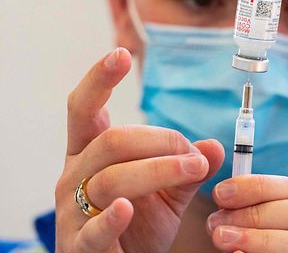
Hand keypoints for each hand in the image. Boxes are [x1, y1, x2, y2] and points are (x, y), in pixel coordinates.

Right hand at [55, 47, 224, 252]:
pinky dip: (109, 217)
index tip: (120, 54)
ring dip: (156, 170)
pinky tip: (125, 208)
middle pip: (111, 141)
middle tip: (194, 153)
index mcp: (89, 154)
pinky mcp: (80, 246)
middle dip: (159, 140)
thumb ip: (187, 170)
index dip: (99, 80)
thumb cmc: (136, 230)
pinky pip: (93, 228)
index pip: (84, 109)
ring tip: (193, 169)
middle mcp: (74, 176)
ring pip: (109, 179)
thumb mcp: (167, 196)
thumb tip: (215, 147)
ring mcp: (71, 211)